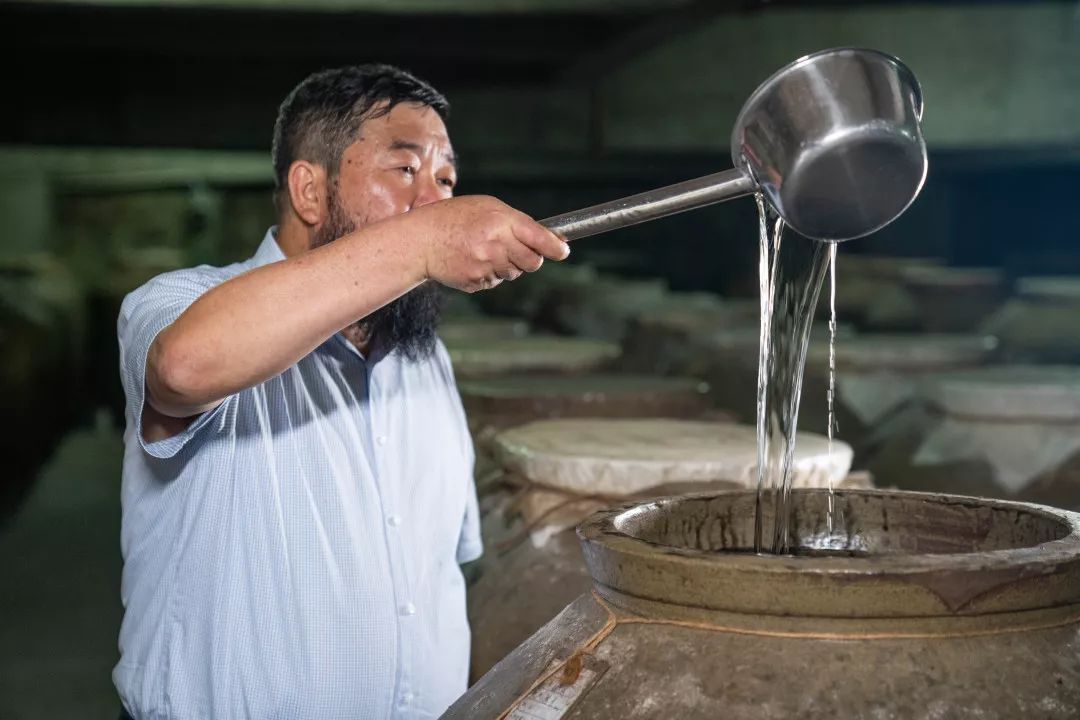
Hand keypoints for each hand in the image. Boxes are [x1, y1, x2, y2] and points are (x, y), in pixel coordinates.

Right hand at [410, 195, 569, 292]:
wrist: (421, 240)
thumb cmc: (455, 218)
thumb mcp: (486, 207)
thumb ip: (516, 221)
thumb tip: (548, 238)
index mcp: (501, 221)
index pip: (540, 238)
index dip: (556, 248)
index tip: (563, 251)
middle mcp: (496, 245)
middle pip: (533, 262)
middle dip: (532, 258)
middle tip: (520, 250)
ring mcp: (486, 266)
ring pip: (514, 273)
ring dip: (507, 264)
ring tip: (485, 250)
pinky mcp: (476, 282)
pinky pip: (495, 281)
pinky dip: (489, 273)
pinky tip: (473, 260)